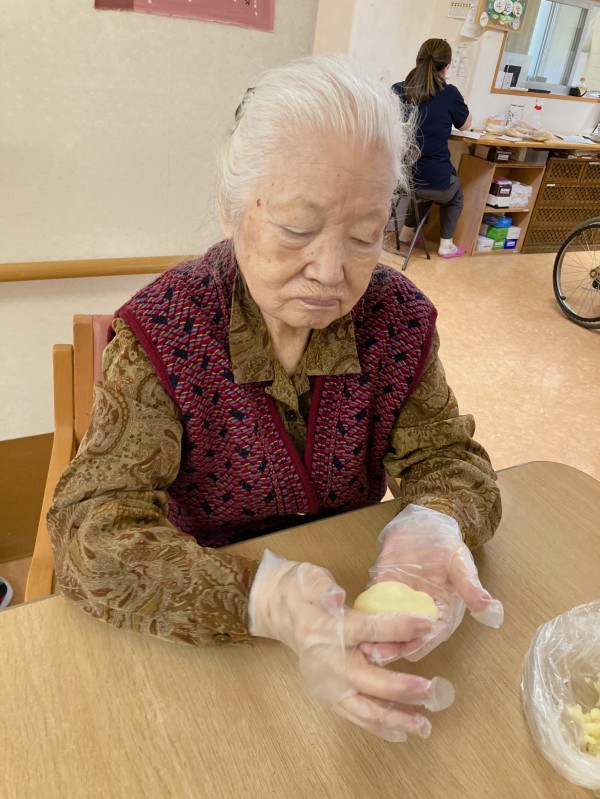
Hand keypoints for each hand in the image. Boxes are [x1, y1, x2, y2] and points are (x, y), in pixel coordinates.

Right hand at [247, 549, 454, 741]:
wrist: (277, 611)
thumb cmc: (299, 590)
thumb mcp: (309, 577)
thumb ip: (323, 588)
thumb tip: (335, 598)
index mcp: (327, 630)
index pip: (369, 630)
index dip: (399, 628)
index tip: (427, 625)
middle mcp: (327, 663)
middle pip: (368, 680)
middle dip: (400, 689)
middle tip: (431, 691)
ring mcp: (327, 684)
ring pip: (363, 708)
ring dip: (394, 719)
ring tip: (423, 725)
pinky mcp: (328, 695)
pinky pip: (355, 715)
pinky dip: (378, 727)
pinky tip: (401, 733)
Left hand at [363, 504, 503, 664]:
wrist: (423, 526)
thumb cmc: (445, 545)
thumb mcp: (460, 562)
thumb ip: (470, 585)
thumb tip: (488, 605)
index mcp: (443, 612)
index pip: (433, 634)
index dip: (421, 643)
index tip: (410, 650)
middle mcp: (420, 614)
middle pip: (407, 638)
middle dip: (394, 648)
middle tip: (378, 655)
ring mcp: (399, 605)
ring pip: (388, 628)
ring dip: (376, 639)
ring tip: (362, 647)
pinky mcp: (382, 592)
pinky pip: (373, 609)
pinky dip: (365, 619)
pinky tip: (353, 625)